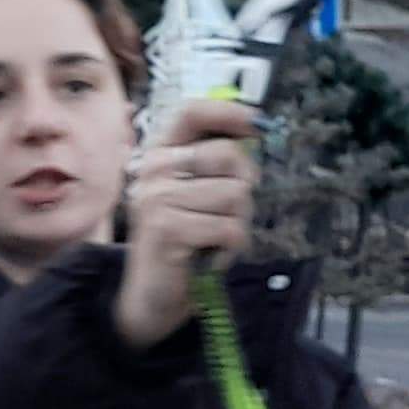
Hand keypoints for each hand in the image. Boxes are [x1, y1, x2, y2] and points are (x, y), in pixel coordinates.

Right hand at [114, 99, 261, 350]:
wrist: (152, 296)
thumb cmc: (185, 240)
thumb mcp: (197, 194)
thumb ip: (217, 163)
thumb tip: (256, 130)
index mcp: (159, 154)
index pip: (191, 111)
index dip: (228, 112)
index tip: (255, 125)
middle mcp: (152, 170)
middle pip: (227, 155)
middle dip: (244, 187)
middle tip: (229, 212)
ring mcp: (156, 199)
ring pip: (235, 195)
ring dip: (238, 222)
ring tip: (213, 237)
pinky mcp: (167, 230)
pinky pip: (230, 228)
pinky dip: (232, 247)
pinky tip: (211, 255)